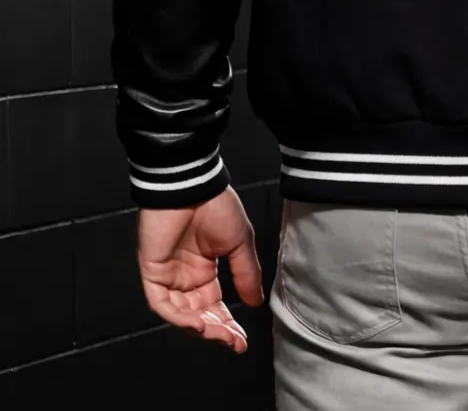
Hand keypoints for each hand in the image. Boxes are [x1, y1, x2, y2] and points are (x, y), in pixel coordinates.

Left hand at [137, 186, 263, 351]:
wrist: (193, 186)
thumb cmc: (216, 206)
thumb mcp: (240, 242)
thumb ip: (246, 273)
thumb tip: (255, 302)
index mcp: (204, 269)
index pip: (214, 305)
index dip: (228, 324)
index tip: (241, 340)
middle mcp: (185, 276)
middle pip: (198, 314)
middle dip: (217, 331)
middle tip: (233, 341)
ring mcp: (167, 275)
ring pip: (180, 314)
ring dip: (200, 327)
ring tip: (220, 334)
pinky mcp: (152, 271)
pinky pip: (162, 303)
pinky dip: (179, 316)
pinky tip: (199, 323)